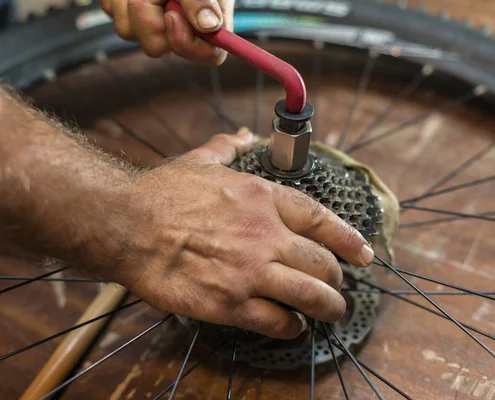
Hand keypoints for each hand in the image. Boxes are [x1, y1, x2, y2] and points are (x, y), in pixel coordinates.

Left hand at [100, 0, 233, 64]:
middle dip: (150, 14)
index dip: (188, 42)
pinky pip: (114, 13)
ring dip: (133, 2)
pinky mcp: (125, 15)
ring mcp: (147, 26)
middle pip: (156, 47)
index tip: (172, 14)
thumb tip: (208, 25)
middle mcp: (177, 31)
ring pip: (128, 31)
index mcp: (206, 25)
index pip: (208, 54)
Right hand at [105, 128, 374, 338]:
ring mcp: (250, 271)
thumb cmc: (162, 192)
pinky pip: (276, 321)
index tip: (365, 254)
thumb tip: (242, 136)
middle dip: (337, 278)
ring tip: (331, 311)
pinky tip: (293, 326)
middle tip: (339, 286)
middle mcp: (264, 234)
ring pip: (310, 295)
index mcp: (261, 197)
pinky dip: (291, 326)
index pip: (321, 220)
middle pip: (322, 262)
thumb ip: (227, 147)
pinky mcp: (229, 303)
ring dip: (327, 306)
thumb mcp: (200, 160)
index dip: (349, 239)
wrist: (129, 225)